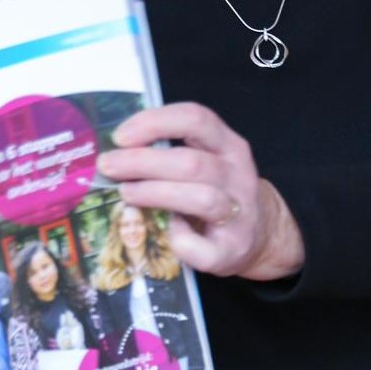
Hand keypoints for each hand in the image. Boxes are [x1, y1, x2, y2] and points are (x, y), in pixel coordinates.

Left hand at [96, 102, 303, 279]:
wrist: (262, 234)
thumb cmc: (219, 190)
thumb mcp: (209, 158)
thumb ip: (175, 149)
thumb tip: (117, 150)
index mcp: (229, 145)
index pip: (196, 119)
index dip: (155, 122)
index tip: (121, 135)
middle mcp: (237, 175)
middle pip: (190, 162)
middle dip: (142, 162)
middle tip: (108, 166)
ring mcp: (239, 213)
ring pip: (200, 198)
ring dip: (156, 194)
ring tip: (126, 193)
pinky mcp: (232, 250)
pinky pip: (203, 248)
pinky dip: (181, 241)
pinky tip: (167, 233)